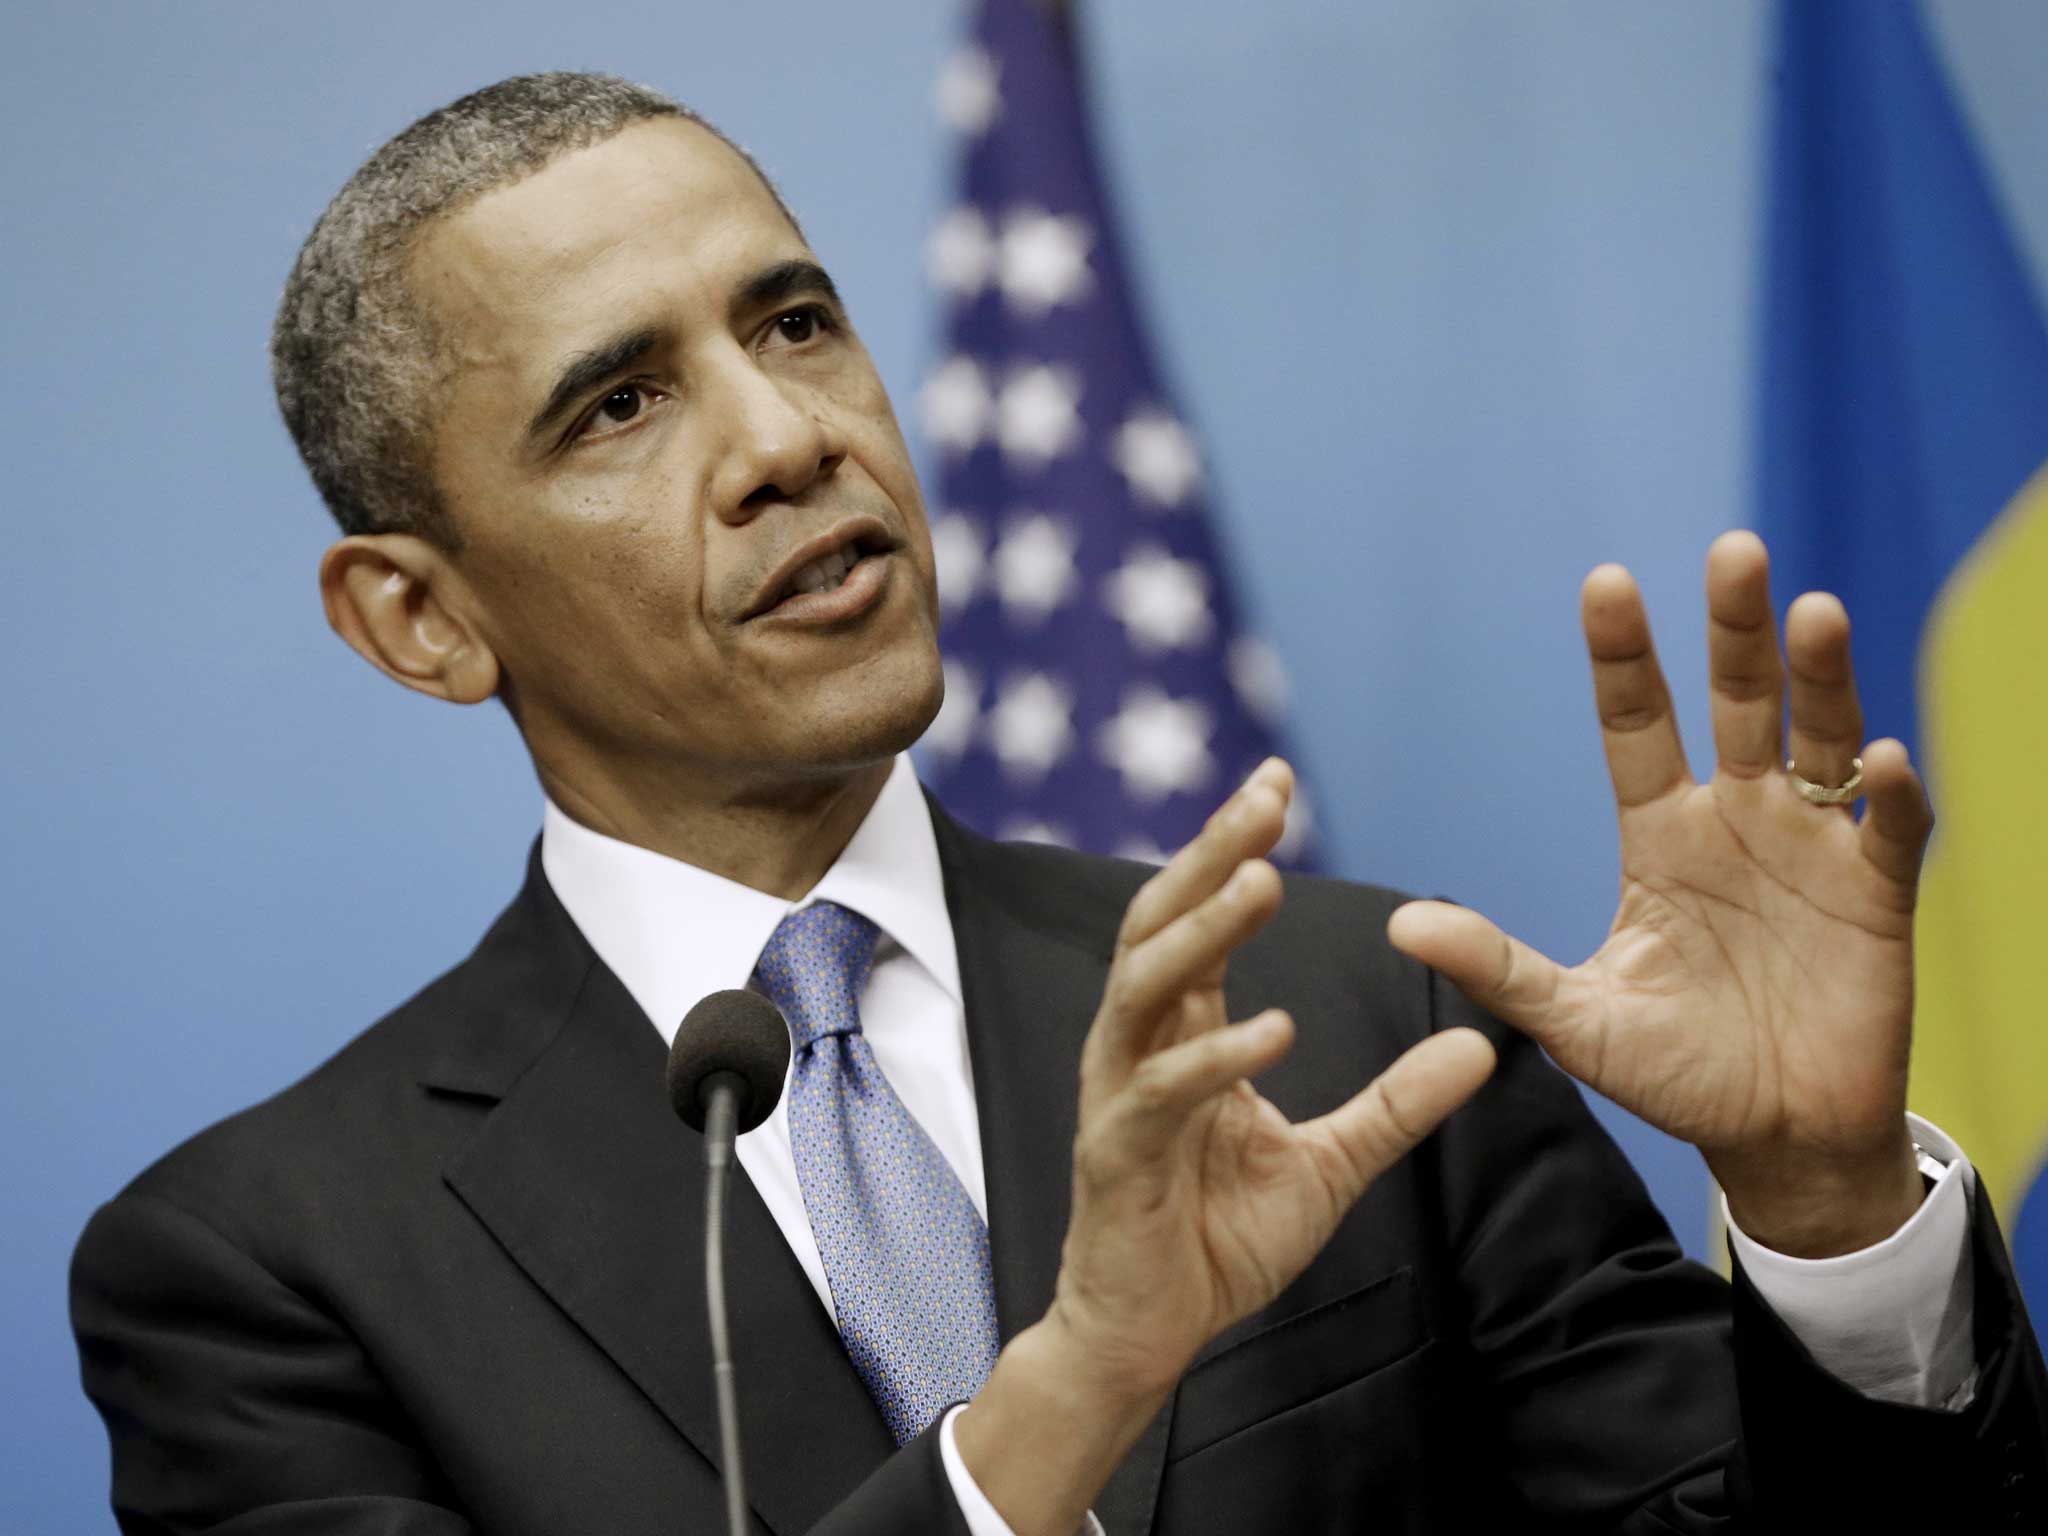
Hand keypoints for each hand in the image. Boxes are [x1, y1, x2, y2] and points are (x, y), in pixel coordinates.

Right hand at [1049, 757, 1495, 1398]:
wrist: (1151, 1333)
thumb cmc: (1219, 1237)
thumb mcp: (1332, 1162)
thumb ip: (1397, 1101)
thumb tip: (1484, 1048)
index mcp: (1183, 1032)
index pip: (1201, 917)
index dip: (1235, 848)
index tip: (1279, 783)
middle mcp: (1140, 1044)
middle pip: (1162, 922)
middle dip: (1212, 854)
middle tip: (1266, 796)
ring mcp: (1120, 1093)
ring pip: (1144, 985)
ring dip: (1203, 930)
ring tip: (1264, 881)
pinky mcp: (1118, 1151)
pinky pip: (1163, 1090)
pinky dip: (1216, 1058)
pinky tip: (1274, 1030)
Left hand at [1386, 532, 1932, 1257]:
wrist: (1772, 1139)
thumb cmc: (1673, 1072)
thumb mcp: (1574, 1019)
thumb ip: (1499, 967)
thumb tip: (1400, 925)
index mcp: (1660, 834)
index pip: (1637, 723)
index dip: (1624, 656)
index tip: (1606, 581)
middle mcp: (1736, 820)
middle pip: (1736, 702)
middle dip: (1735, 629)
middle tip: (1734, 550)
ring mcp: (1810, 851)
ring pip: (1819, 740)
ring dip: (1819, 681)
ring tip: (1812, 613)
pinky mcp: (1876, 898)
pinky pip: (1889, 833)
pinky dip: (1889, 797)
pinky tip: (1880, 763)